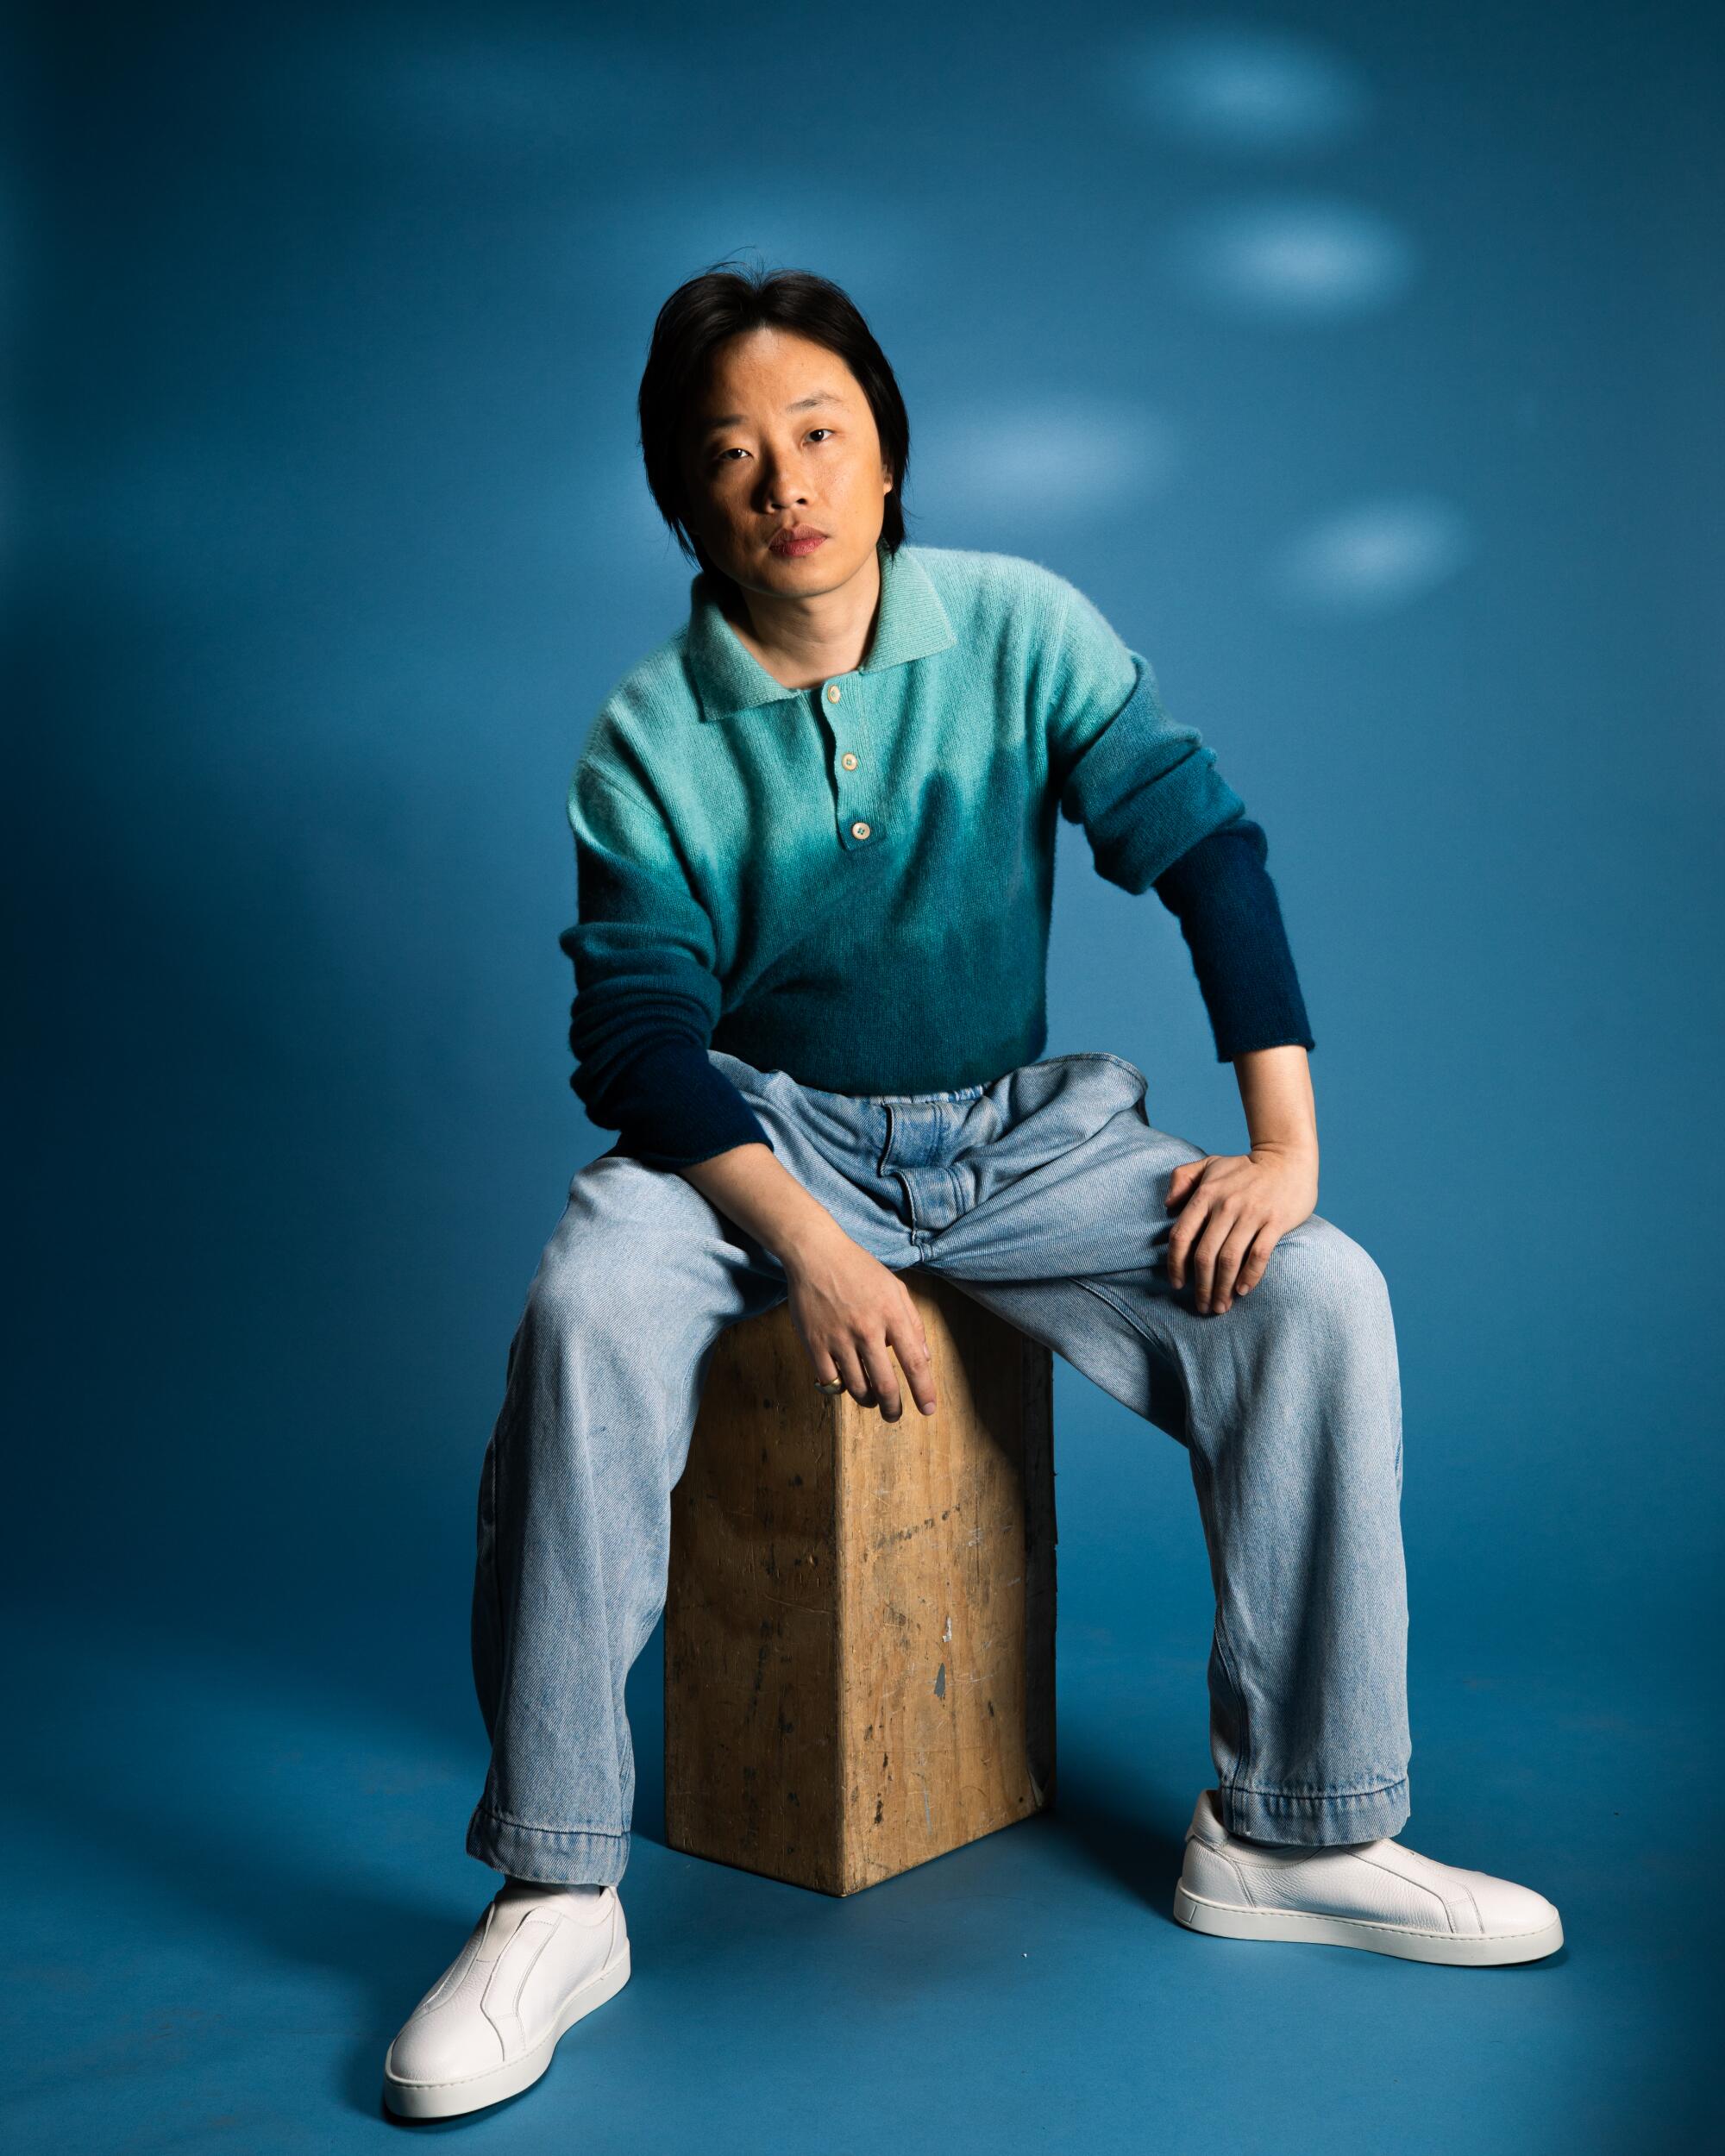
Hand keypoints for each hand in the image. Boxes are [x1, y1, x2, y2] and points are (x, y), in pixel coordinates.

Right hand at [781, 1227, 937, 1419]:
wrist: (815, 1253)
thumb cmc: (859, 1269)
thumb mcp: (895, 1288)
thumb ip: (913, 1323)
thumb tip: (924, 1357)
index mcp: (892, 1315)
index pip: (914, 1363)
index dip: (923, 1390)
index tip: (928, 1409)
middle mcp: (867, 1330)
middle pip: (885, 1385)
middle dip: (893, 1408)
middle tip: (894, 1416)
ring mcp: (839, 1338)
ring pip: (857, 1387)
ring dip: (867, 1400)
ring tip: (871, 1399)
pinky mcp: (814, 1343)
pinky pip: (830, 1380)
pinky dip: (840, 1388)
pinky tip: (845, 1382)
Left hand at [1165, 1144, 1317, 1314]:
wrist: (1287, 1157)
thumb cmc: (1244, 1167)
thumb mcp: (1209, 1165)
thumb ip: (1182, 1179)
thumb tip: (1167, 1206)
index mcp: (1205, 1194)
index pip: (1181, 1236)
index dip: (1175, 1265)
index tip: (1177, 1284)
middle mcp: (1226, 1206)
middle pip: (1205, 1256)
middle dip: (1200, 1287)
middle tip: (1201, 1306)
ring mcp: (1252, 1214)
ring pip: (1230, 1260)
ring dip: (1222, 1288)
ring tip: (1220, 1306)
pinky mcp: (1275, 1221)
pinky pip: (1259, 1255)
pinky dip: (1249, 1276)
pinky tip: (1243, 1291)